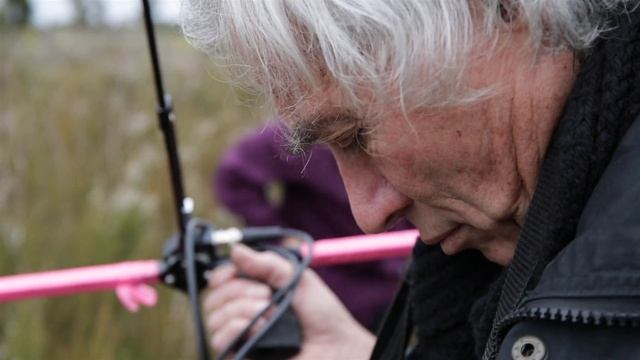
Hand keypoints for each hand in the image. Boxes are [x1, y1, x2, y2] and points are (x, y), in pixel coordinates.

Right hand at [204, 244, 375, 358]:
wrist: (335, 346)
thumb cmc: (321, 315)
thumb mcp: (296, 278)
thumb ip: (267, 264)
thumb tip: (236, 250)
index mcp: (255, 290)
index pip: (221, 280)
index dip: (222, 273)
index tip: (232, 271)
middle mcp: (244, 313)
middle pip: (214, 297)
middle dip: (238, 290)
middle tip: (265, 294)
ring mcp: (242, 335)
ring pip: (215, 317)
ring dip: (242, 309)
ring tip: (268, 313)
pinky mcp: (241, 354)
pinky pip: (220, 338)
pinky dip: (238, 327)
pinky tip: (260, 328)